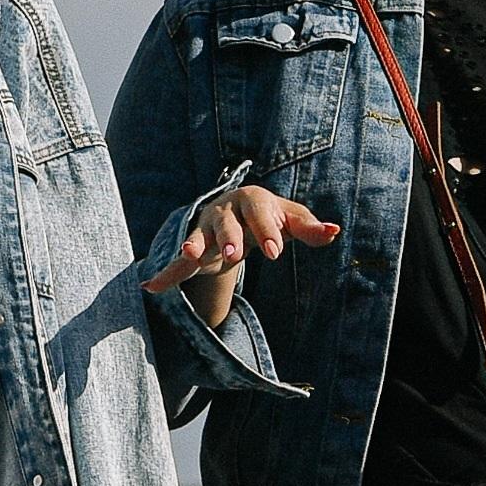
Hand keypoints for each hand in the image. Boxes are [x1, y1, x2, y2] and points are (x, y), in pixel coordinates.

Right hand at [141, 188, 339, 305]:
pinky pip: (177, 264)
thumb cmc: (269, 215)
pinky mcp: (194, 250)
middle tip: (236, 254)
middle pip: (226, 222)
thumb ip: (310, 228)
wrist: (238, 213)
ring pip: (200, 236)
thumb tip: (334, 231)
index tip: (274, 253)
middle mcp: (225, 211)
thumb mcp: (290, 220)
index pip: (259, 212)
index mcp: (251, 199)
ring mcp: (206, 230)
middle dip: (230, 237)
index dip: (266, 231)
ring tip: (190, 257)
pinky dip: (165, 274)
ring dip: (195, 246)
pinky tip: (151, 286)